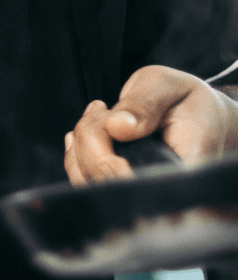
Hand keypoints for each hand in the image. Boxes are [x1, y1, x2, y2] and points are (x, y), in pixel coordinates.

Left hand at [64, 64, 237, 185]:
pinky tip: (86, 130)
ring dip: (81, 144)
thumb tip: (118, 126)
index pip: (141, 186)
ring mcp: (140, 192)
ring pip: (91, 183)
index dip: (113, 168)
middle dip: (91, 141)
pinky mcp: (122, 188)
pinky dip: (76, 153)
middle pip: (108, 182)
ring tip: (99, 114)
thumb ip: (145, 103)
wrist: (201, 116)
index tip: (109, 129)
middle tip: (103, 109)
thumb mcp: (169, 87)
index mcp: (186, 171)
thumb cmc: (188, 101)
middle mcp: (163, 192)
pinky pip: (87, 180)